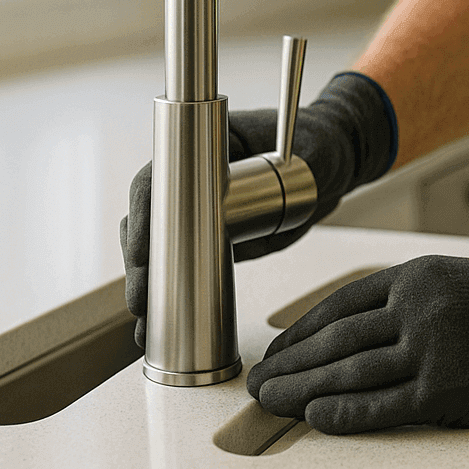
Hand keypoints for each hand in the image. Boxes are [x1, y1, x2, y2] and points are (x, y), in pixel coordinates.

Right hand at [121, 72, 396, 347]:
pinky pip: (183, 260)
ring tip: (145, 322)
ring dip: (147, 283)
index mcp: (202, 147)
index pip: (156, 181)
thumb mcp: (305, 156)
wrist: (330, 162)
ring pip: (157, 245)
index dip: (142, 217)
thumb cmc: (316, 145)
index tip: (140, 253)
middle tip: (140, 302)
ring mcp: (198, 207)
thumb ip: (286, 175)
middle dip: (139, 263)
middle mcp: (192, 178)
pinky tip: (162, 320)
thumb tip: (269, 195)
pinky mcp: (212, 235)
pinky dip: (170, 289)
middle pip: (148, 219)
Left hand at [246, 255, 468, 432]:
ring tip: (273, 401)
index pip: (340, 306)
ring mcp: (432, 349)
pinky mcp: (445, 390)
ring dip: (303, 389)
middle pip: (336, 340)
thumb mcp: (452, 279)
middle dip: (290, 364)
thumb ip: (403, 298)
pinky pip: (381, 406)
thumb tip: (343, 333)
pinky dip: (343, 413)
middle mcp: (419, 308)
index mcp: (416, 276)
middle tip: (258, 382)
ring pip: (349, 372)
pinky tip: (316, 416)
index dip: (301, 332)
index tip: (276, 351)